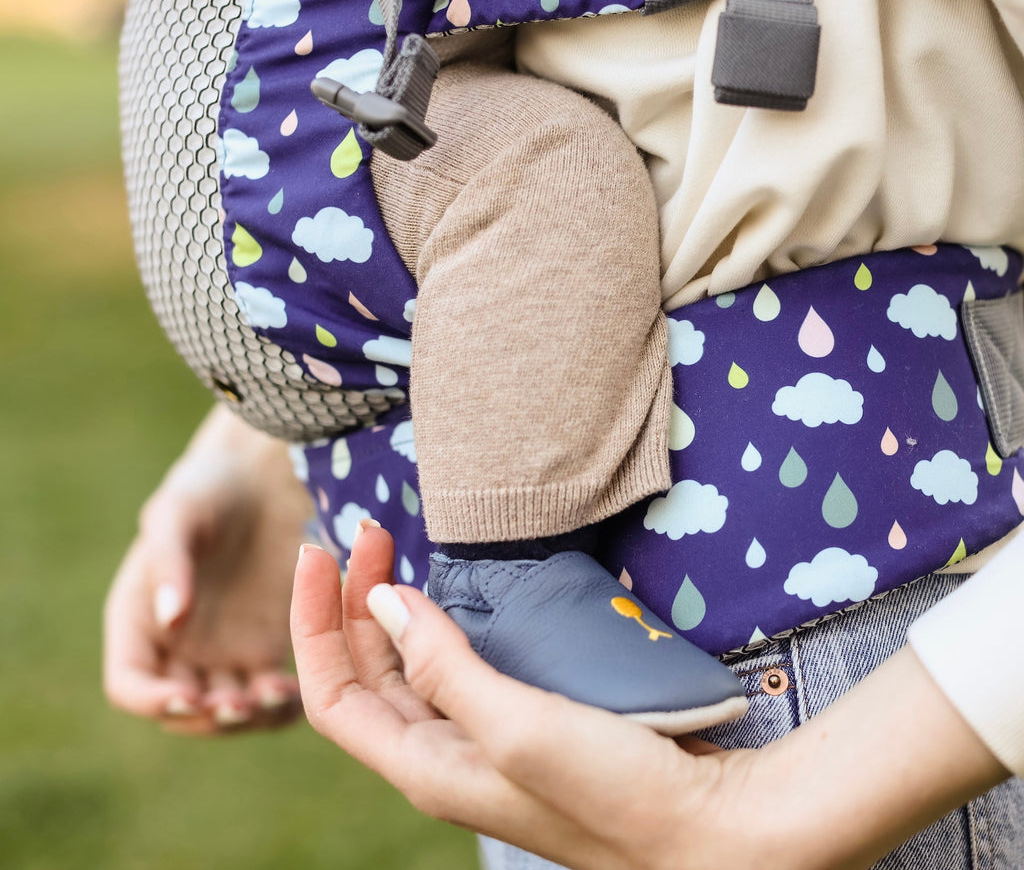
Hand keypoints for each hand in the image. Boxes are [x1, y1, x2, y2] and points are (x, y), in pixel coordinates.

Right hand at [104, 405, 310, 733]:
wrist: (265, 476)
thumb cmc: (210, 486)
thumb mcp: (179, 512)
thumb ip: (169, 562)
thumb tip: (170, 618)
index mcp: (139, 621)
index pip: (130, 684)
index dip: (152, 701)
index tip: (187, 698)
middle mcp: (177, 648)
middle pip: (181, 711)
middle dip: (206, 718)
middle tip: (239, 705)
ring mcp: (223, 651)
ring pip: (227, 711)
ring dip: (247, 718)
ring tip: (275, 698)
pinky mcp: (268, 647)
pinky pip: (270, 694)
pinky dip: (282, 704)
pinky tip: (303, 690)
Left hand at [291, 524, 1009, 869]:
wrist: (711, 829)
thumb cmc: (614, 791)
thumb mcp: (517, 727)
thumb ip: (443, 664)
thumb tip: (381, 600)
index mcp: (424, 767)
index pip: (333, 693)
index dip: (313, 622)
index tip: (322, 551)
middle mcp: (443, 756)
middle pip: (366, 674)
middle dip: (352, 601)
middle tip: (372, 530)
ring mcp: (483, 739)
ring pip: (408, 668)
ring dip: (390, 610)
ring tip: (396, 551)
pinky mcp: (522, 719)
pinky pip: (455, 667)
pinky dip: (439, 624)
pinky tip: (453, 594)